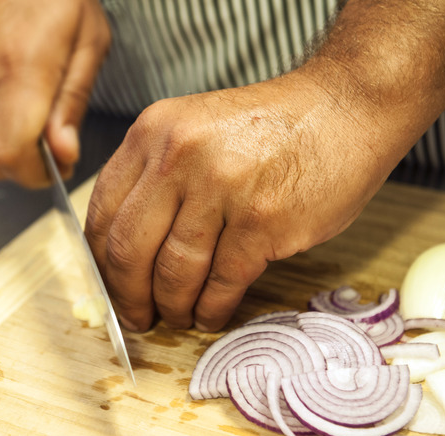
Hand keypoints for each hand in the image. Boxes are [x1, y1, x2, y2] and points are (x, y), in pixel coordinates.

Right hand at [0, 0, 109, 185]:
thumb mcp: (88, 36)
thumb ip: (72, 101)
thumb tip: (62, 153)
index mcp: (20, 66)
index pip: (11, 158)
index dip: (36, 176)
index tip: (56, 167)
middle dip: (18, 165)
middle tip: (45, 143)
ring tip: (25, 93)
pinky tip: (0, 72)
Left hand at [85, 64, 414, 332]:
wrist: (343, 108)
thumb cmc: (271, 128)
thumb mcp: (194, 129)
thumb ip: (156, 177)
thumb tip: (127, 251)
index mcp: (153, 132)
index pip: (102, 212)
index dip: (101, 263)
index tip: (111, 287)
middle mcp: (179, 156)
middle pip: (128, 249)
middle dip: (128, 298)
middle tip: (137, 318)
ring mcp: (222, 187)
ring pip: (174, 272)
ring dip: (173, 308)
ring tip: (180, 316)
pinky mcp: (263, 219)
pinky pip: (222, 281)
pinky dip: (212, 308)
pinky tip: (212, 313)